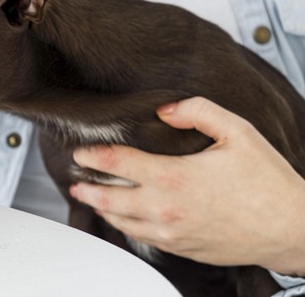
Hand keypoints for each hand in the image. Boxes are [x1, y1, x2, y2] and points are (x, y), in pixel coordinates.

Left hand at [69, 96, 304, 275]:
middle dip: (86, 188)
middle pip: (108, 198)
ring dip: (102, 209)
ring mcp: (170, 232)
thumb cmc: (268, 182)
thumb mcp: (239, 132)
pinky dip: (124, 226)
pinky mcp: (179, 248)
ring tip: (90, 198)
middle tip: (75, 180)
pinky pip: (141, 237)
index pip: (116, 163)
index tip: (80, 152)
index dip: (92, 156)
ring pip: (121, 222)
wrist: (290, 229)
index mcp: (174, 176)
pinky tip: (123, 218)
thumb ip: (199, 111)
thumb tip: (164, 110)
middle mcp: (165, 208)